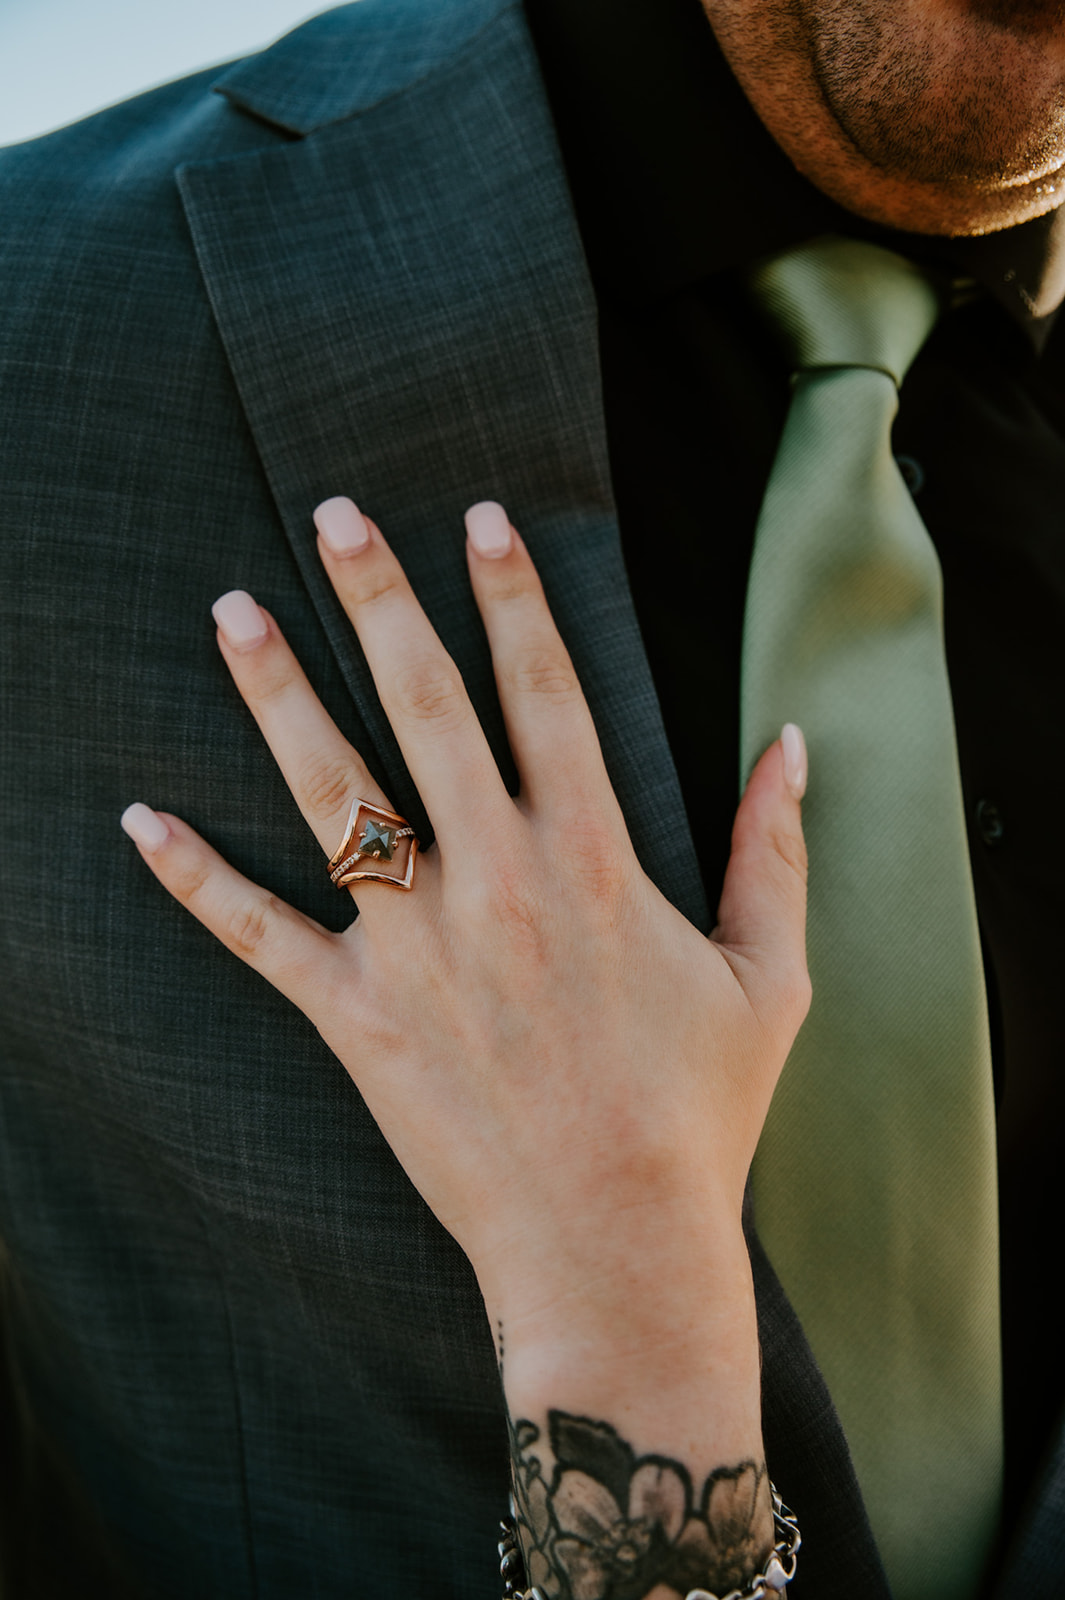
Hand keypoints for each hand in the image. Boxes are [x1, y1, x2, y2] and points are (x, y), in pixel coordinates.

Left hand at [121, 497, 809, 1446]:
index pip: (544, 692)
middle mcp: (497, 883)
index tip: (479, 518)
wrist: (614, 1245)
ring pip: (333, 795)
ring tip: (232, 614)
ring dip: (279, 696)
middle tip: (334, 515)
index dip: (512, 594)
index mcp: (593, 860)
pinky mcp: (356, 1017)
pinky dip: (195, 878)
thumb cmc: (696, 1113)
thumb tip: (792, 745)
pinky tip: (141, 820)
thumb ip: (774, 851)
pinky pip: (259, 934)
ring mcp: (417, 949)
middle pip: (425, 708)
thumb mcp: (769, 977)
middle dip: (379, 600)